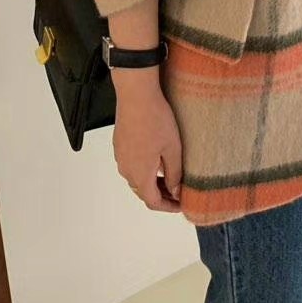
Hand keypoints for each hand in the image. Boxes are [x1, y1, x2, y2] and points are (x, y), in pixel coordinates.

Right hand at [112, 67, 183, 211]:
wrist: (136, 95)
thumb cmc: (156, 119)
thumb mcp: (172, 148)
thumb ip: (174, 174)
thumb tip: (175, 191)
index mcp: (140, 174)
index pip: (152, 202)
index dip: (168, 207)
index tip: (181, 204)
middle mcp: (126, 170)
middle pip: (143, 192)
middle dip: (161, 195)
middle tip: (179, 191)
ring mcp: (120, 157)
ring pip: (137, 179)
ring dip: (152, 182)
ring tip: (171, 176)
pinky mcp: (119, 145)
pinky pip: (131, 165)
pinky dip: (144, 170)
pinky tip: (157, 160)